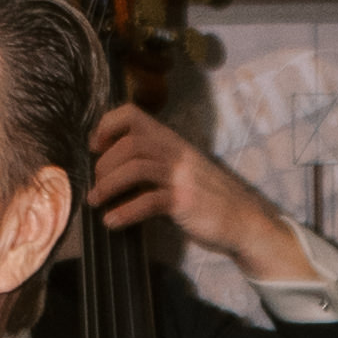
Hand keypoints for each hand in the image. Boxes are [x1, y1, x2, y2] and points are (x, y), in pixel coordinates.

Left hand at [87, 101, 317, 283]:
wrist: (243, 221)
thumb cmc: (208, 197)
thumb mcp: (181, 170)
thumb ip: (154, 164)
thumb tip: (113, 169)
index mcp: (172, 142)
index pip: (133, 115)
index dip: (108, 125)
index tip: (95, 146)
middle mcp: (176, 153)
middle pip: (130, 143)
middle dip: (105, 164)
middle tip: (97, 185)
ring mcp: (182, 176)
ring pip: (136, 168)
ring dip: (108, 185)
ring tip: (96, 202)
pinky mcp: (185, 201)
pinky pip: (149, 202)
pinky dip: (125, 212)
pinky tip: (112, 222)